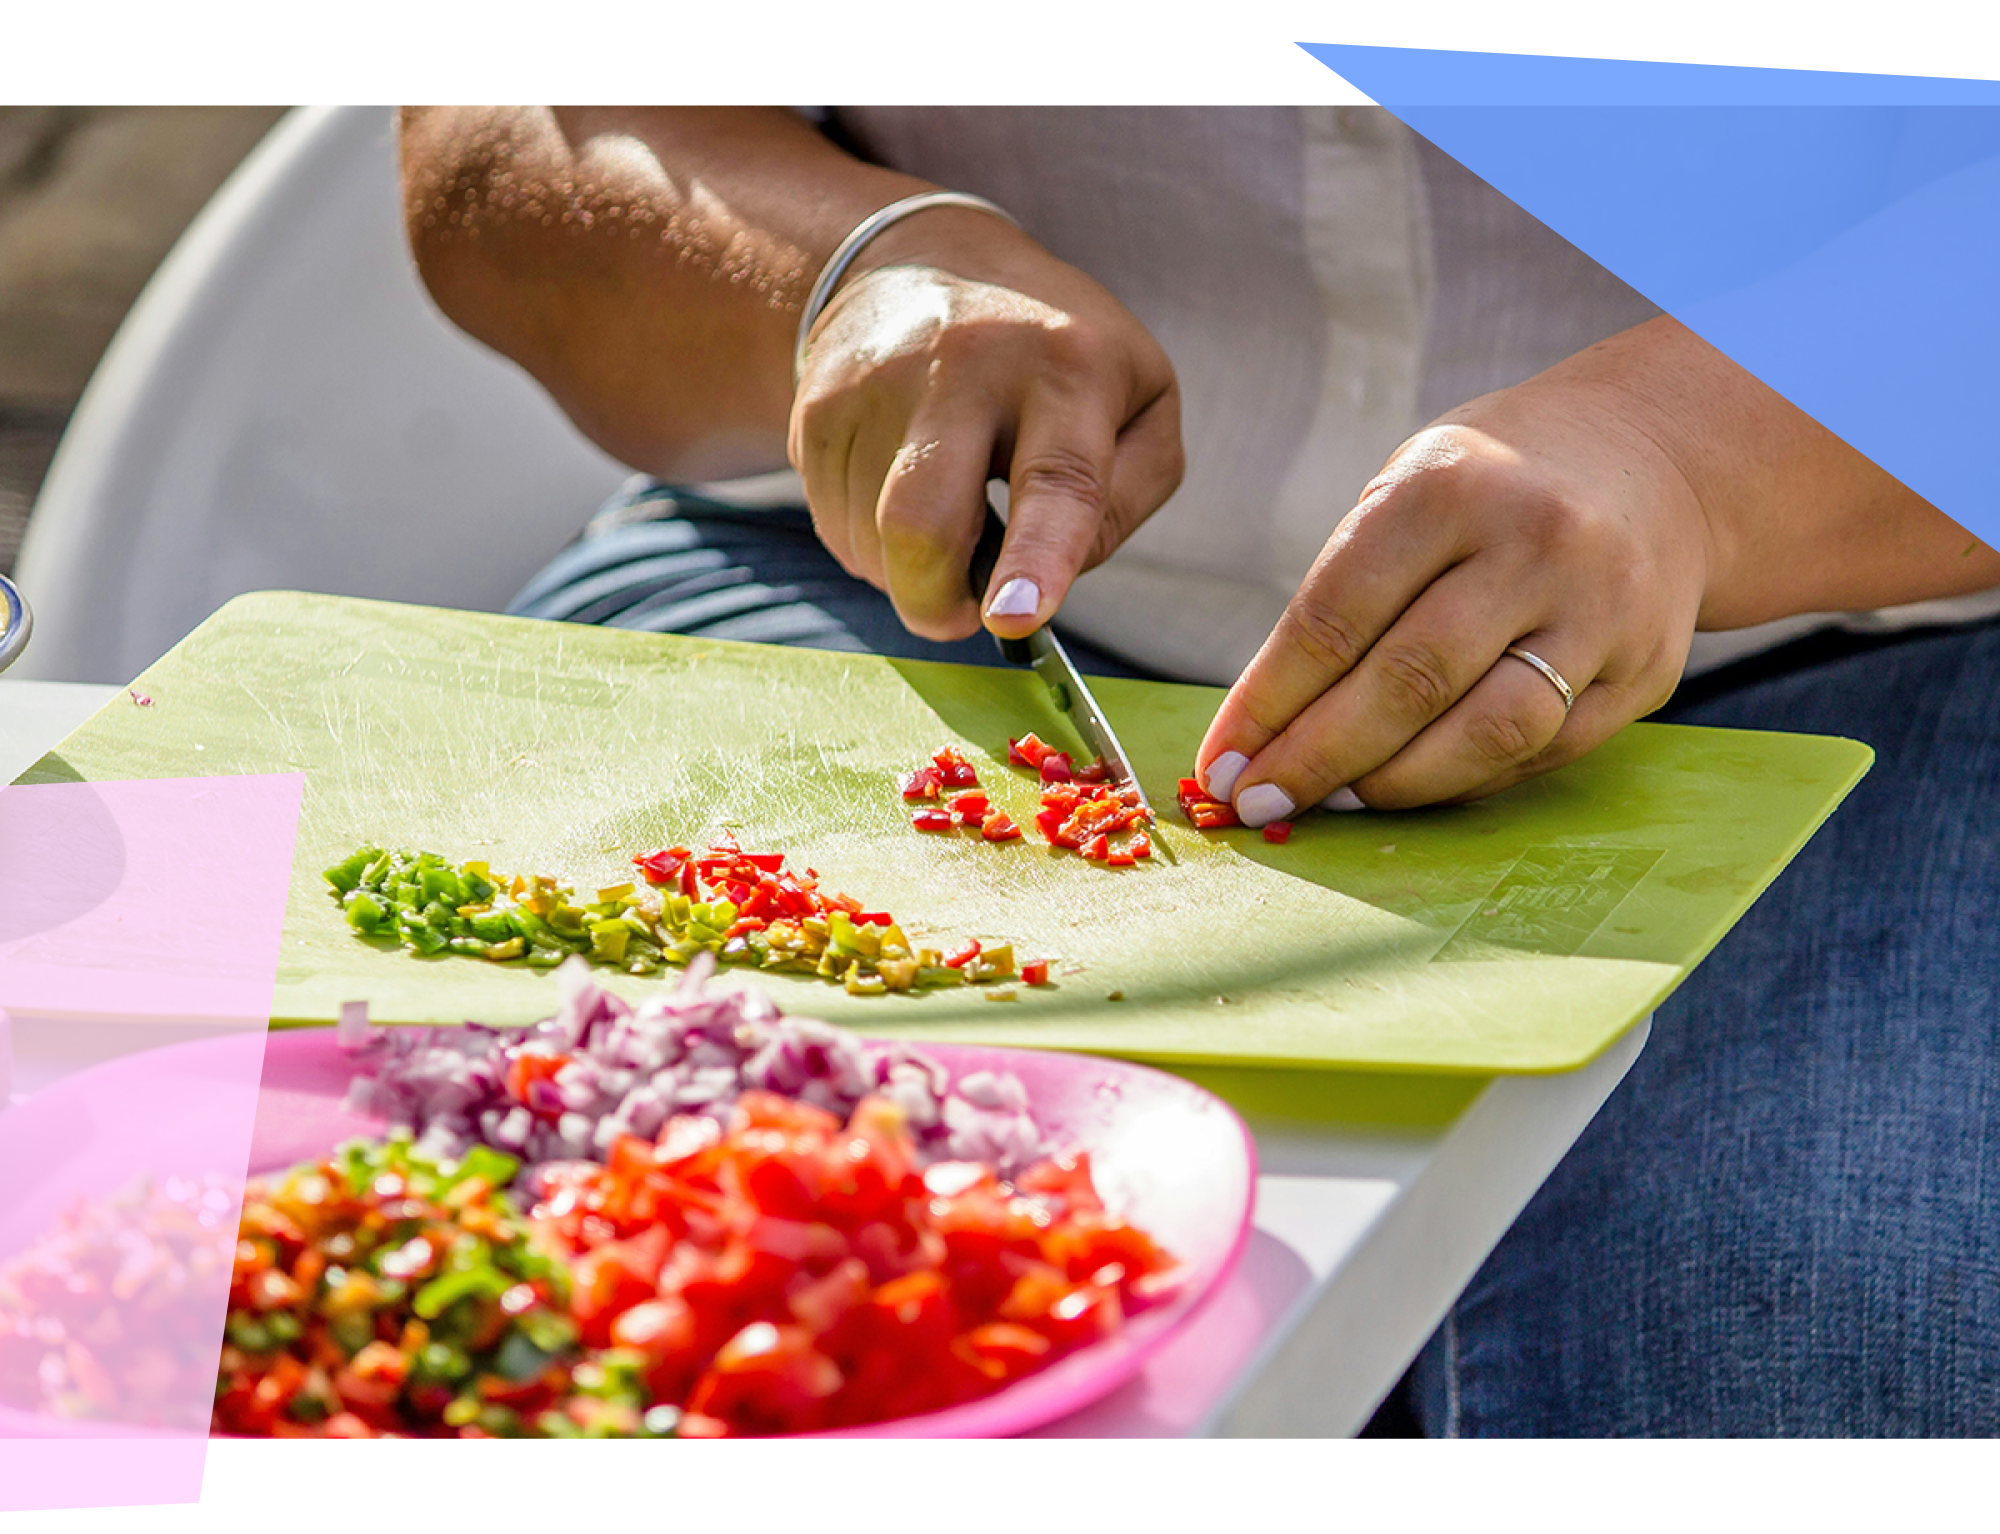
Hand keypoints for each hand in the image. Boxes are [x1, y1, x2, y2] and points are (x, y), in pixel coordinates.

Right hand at [789, 208, 1182, 642]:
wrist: (930, 259)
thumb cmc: (1059, 356)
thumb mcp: (1142, 404)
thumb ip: (1125, 497)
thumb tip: (1054, 576)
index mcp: (1068, 368)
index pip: (1055, 479)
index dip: (1037, 558)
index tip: (1014, 619)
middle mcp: (965, 364)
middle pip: (921, 523)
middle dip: (934, 602)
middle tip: (961, 614)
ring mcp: (877, 382)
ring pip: (872, 542)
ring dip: (908, 570)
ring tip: (948, 511)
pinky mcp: (818, 406)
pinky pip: (834, 526)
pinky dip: (873, 542)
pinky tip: (902, 491)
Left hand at [1194, 375, 1713, 819]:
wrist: (1651, 461)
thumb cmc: (1488, 489)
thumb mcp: (1405, 493)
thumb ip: (1343, 597)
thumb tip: (1262, 729)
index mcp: (1449, 486)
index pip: (1336, 617)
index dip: (1267, 704)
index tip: (1219, 763)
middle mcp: (1535, 543)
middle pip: (1407, 683)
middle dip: (1317, 758)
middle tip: (1259, 802)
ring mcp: (1601, 610)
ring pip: (1486, 734)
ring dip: (1394, 785)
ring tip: (1335, 801)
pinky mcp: (1642, 671)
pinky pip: (1539, 753)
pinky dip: (1463, 782)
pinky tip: (1412, 787)